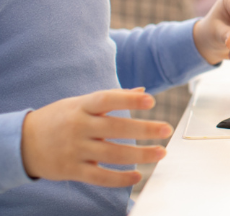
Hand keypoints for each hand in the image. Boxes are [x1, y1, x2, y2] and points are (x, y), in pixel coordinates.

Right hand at [21, 89, 170, 186]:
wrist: (22, 143)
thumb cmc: (59, 119)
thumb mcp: (80, 103)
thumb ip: (111, 99)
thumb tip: (142, 91)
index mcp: (81, 106)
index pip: (107, 99)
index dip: (129, 100)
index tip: (151, 101)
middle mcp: (78, 127)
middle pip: (116, 128)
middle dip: (144, 130)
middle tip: (166, 130)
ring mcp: (75, 149)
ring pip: (112, 154)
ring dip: (140, 155)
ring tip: (161, 153)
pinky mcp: (71, 170)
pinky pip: (99, 176)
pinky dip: (120, 178)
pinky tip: (137, 176)